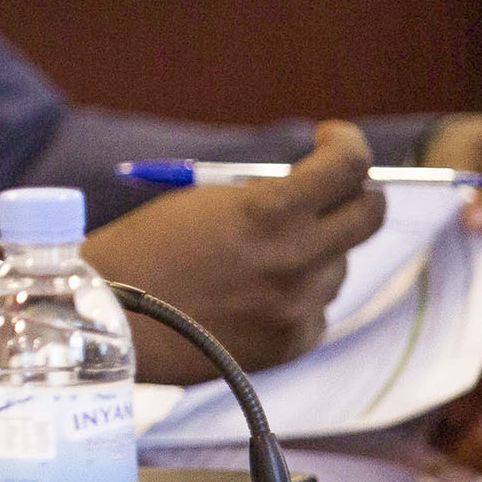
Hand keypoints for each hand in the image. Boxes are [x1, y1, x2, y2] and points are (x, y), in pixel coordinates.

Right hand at [83, 121, 385, 383]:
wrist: (112, 318)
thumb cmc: (147, 248)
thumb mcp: (206, 202)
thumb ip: (267, 195)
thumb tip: (315, 190)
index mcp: (270, 211)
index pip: (349, 166)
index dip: (347, 144)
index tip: (332, 139)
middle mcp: (296, 258)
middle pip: (368, 215)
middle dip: (356, 193)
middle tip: (333, 190)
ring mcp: (299, 305)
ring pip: (337, 264)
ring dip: (314, 251)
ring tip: (258, 257)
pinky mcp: (293, 343)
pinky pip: (316, 307)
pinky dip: (295, 296)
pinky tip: (251, 295)